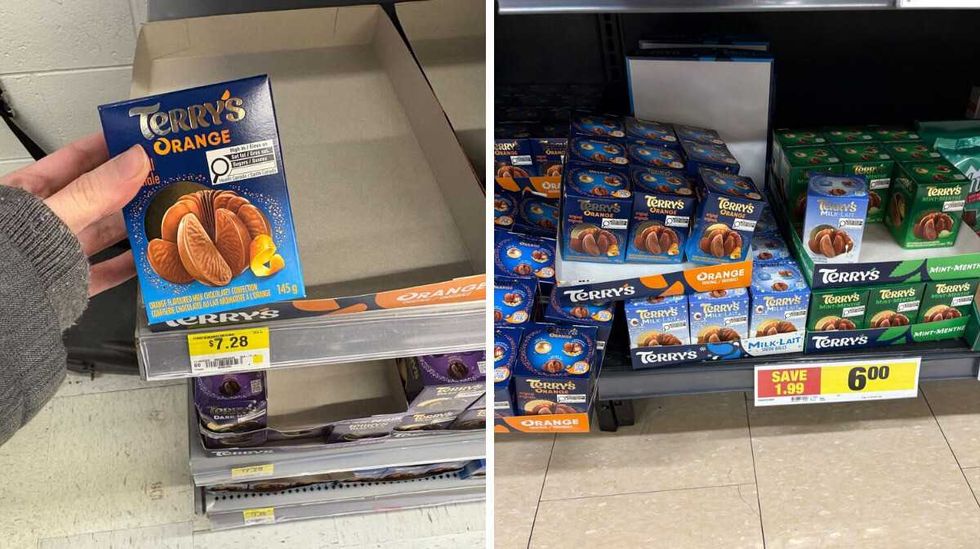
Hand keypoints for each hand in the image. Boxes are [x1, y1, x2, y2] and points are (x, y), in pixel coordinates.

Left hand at [0, 133, 149, 295]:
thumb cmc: (4, 259)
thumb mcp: (53, 216)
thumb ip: (94, 192)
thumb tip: (133, 161)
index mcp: (29, 194)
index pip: (75, 159)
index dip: (109, 146)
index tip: (141, 139)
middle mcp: (45, 222)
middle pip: (96, 197)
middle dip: (131, 186)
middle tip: (165, 177)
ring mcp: (57, 254)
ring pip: (103, 233)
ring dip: (133, 225)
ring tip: (163, 214)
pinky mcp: (68, 285)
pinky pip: (105, 272)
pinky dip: (129, 266)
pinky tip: (147, 258)